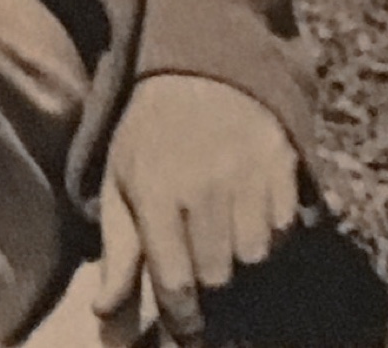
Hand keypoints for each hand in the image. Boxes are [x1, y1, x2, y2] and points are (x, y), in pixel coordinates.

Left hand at [92, 74, 299, 344]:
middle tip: (199, 254)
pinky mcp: (280, 163)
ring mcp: (246, 173)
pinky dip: (270, 228)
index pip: (175, 283)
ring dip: (239, 253)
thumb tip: (103, 312)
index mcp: (155, 190)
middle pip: (218, 276)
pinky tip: (249, 204)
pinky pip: (283, 227)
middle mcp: (202, 185)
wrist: (199, 66)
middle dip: (208, 278)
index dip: (183, 320)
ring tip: (222, 224)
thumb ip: (117, 250)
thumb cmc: (151, 132)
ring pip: (254, 256)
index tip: (188, 332)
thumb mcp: (121, 180)